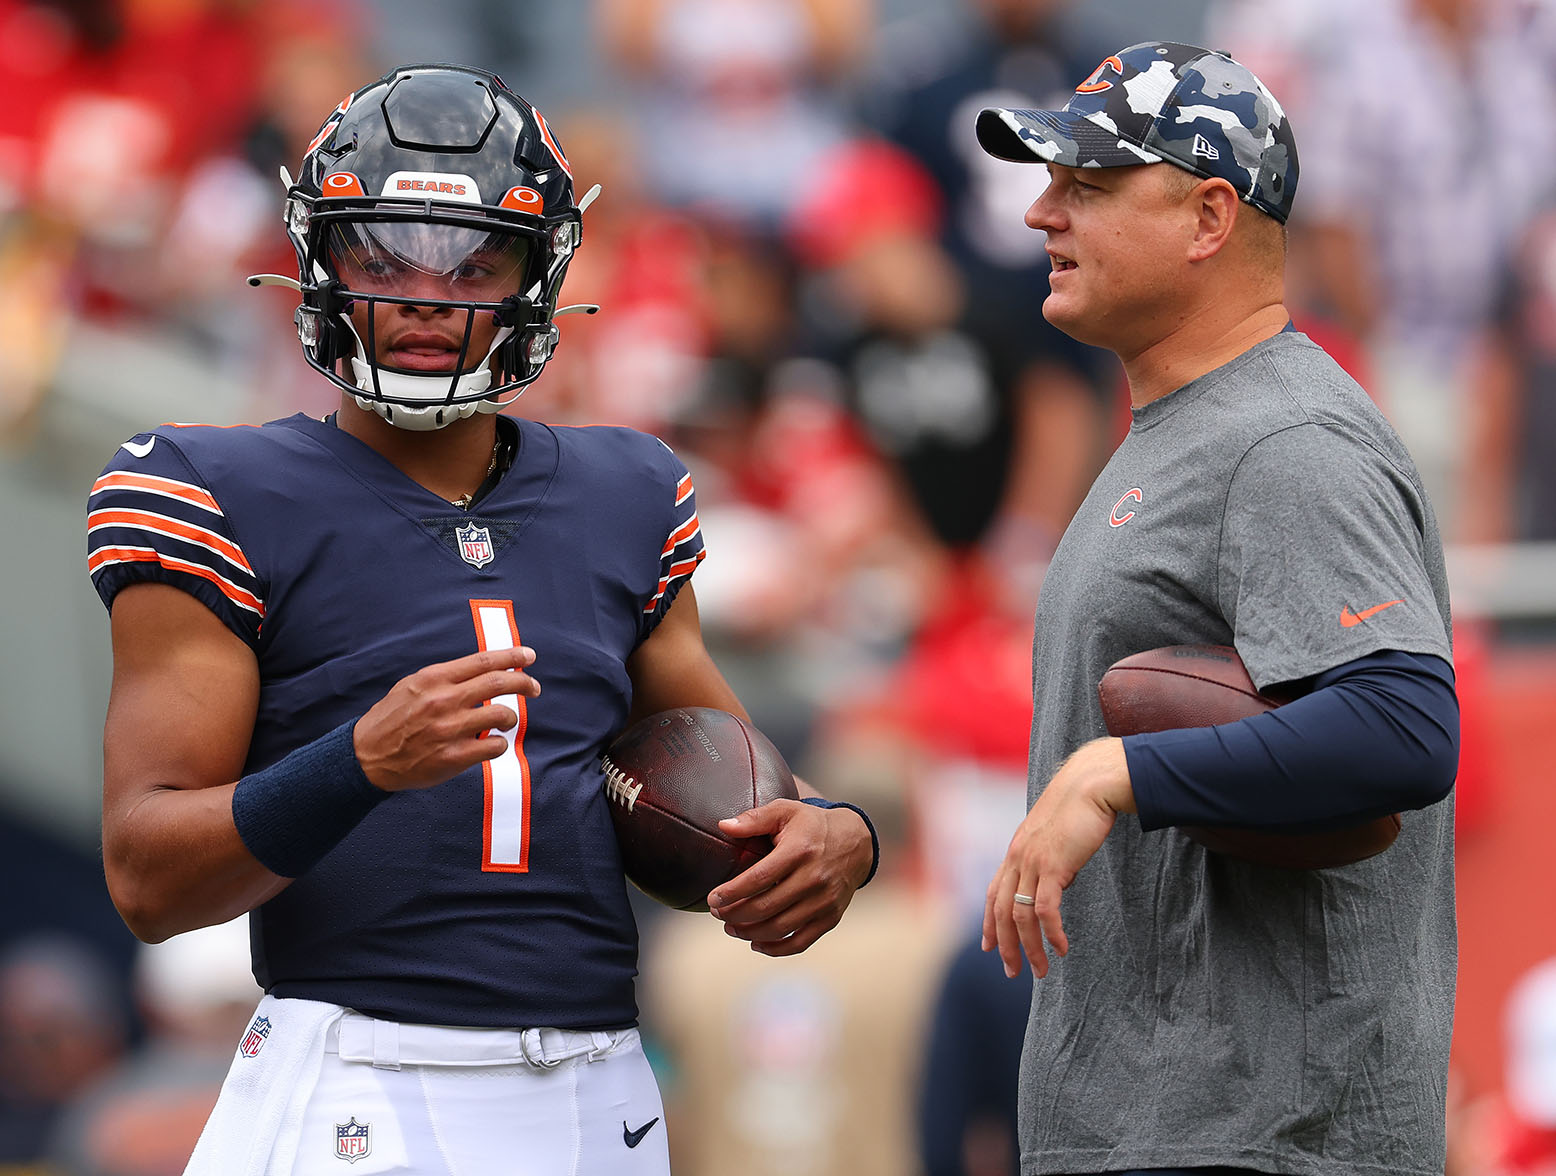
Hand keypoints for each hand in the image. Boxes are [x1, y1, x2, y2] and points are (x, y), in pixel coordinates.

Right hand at [354, 647, 540, 791]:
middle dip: (524, 682)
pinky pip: (493, 746)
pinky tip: (493, 742)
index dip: (512, 656)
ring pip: (502, 714)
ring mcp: (449, 729)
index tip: (529, 656)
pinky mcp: (453, 757)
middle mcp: (444, 700)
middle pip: (499, 683)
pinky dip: (499, 743)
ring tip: (509, 719)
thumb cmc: (392, 719)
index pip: (483, 660)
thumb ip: (445, 678)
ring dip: (512, 716)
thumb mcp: (413, 685)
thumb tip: (482, 671)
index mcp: (434, 679)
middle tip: (533, 687)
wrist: (366, 756)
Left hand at [707, 800, 872, 955]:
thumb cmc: (812, 825)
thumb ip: (754, 818)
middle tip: (717, 913)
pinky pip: (800, 942)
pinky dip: (775, 949)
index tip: (712, 898)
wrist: (856, 842)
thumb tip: (723, 826)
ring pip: (779, 927)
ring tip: (730, 927)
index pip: (759, 878)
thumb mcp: (786, 811)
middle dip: (734, 914)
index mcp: (800, 850)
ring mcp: (824, 901)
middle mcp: (815, 878)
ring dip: (749, 932)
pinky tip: (756, 943)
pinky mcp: (831, 917)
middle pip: (766, 907)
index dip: (732, 892)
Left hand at [983, 738, 1131, 978]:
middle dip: (1006, 946)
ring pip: (1020, 915)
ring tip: (1043, 970)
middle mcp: (1017, 857)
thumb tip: (1057, 881)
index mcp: (1016, 851)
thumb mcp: (1055, 836)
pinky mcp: (1052, 865)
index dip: (989, 923)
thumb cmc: (1079, 809)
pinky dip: (1052, 932)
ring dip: (1030, 947)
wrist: (1091, 785)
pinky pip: (1046, 908)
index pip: (993, 893)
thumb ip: (1049, 858)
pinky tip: (1062, 947)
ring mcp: (1032, 861)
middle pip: (1000, 911)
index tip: (989, 948)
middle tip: (1014, 972)